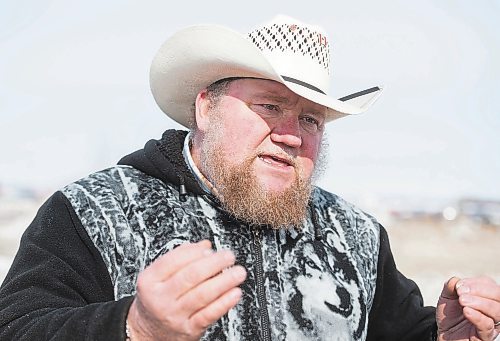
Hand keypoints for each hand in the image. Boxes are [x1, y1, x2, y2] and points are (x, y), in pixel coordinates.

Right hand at [126, 240, 246, 339]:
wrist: (149, 331)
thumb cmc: (157, 298)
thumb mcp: (158, 276)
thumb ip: (180, 257)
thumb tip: (205, 245)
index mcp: (150, 281)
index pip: (173, 261)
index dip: (194, 252)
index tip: (209, 249)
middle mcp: (161, 298)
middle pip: (190, 276)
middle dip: (214, 263)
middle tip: (229, 256)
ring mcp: (175, 315)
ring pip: (202, 295)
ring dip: (224, 281)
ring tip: (238, 273)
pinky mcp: (189, 329)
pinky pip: (209, 314)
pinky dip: (224, 302)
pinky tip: (234, 292)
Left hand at [436, 276, 499, 340]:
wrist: (445, 334)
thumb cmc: (450, 315)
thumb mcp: (447, 297)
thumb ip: (451, 287)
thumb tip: (456, 280)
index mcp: (485, 297)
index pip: (489, 285)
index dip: (475, 283)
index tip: (459, 286)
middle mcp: (492, 309)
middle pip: (498, 296)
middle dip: (480, 290)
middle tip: (461, 292)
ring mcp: (491, 323)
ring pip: (497, 310)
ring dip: (479, 302)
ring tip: (462, 301)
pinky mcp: (486, 336)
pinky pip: (487, 326)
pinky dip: (478, 316)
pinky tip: (466, 311)